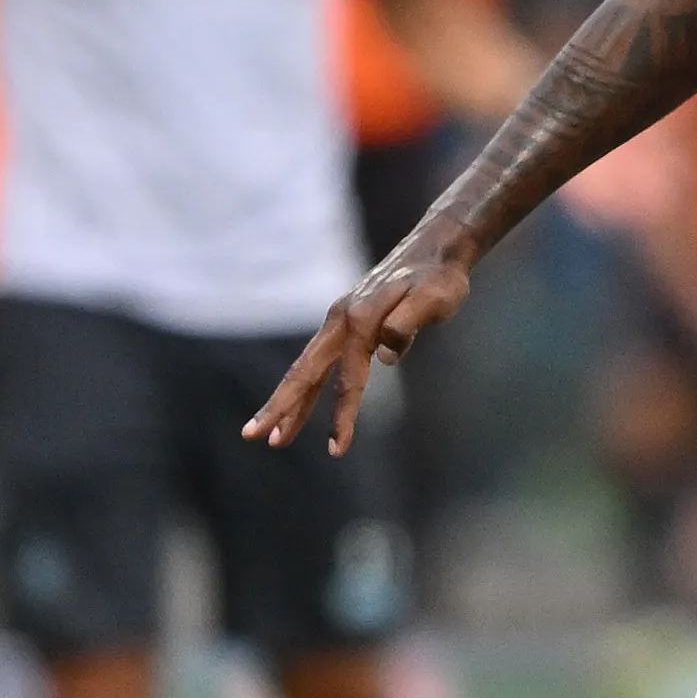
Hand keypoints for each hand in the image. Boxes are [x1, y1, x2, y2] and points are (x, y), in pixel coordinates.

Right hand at [243, 245, 474, 453]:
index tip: (337, 449)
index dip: (342, 416)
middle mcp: (341, 319)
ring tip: (274, 434)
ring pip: (309, 367)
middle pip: (305, 372)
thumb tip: (385, 356)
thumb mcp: (434, 299)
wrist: (436, 248)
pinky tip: (302, 404)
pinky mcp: (348, 322)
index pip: (347, 379)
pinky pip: (322, 360)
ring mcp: (341, 320)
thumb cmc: (440, 278)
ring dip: (291, 401)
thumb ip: (407, 325)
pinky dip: (309, 385)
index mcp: (359, 319)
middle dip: (281, 407)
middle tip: (256, 437)